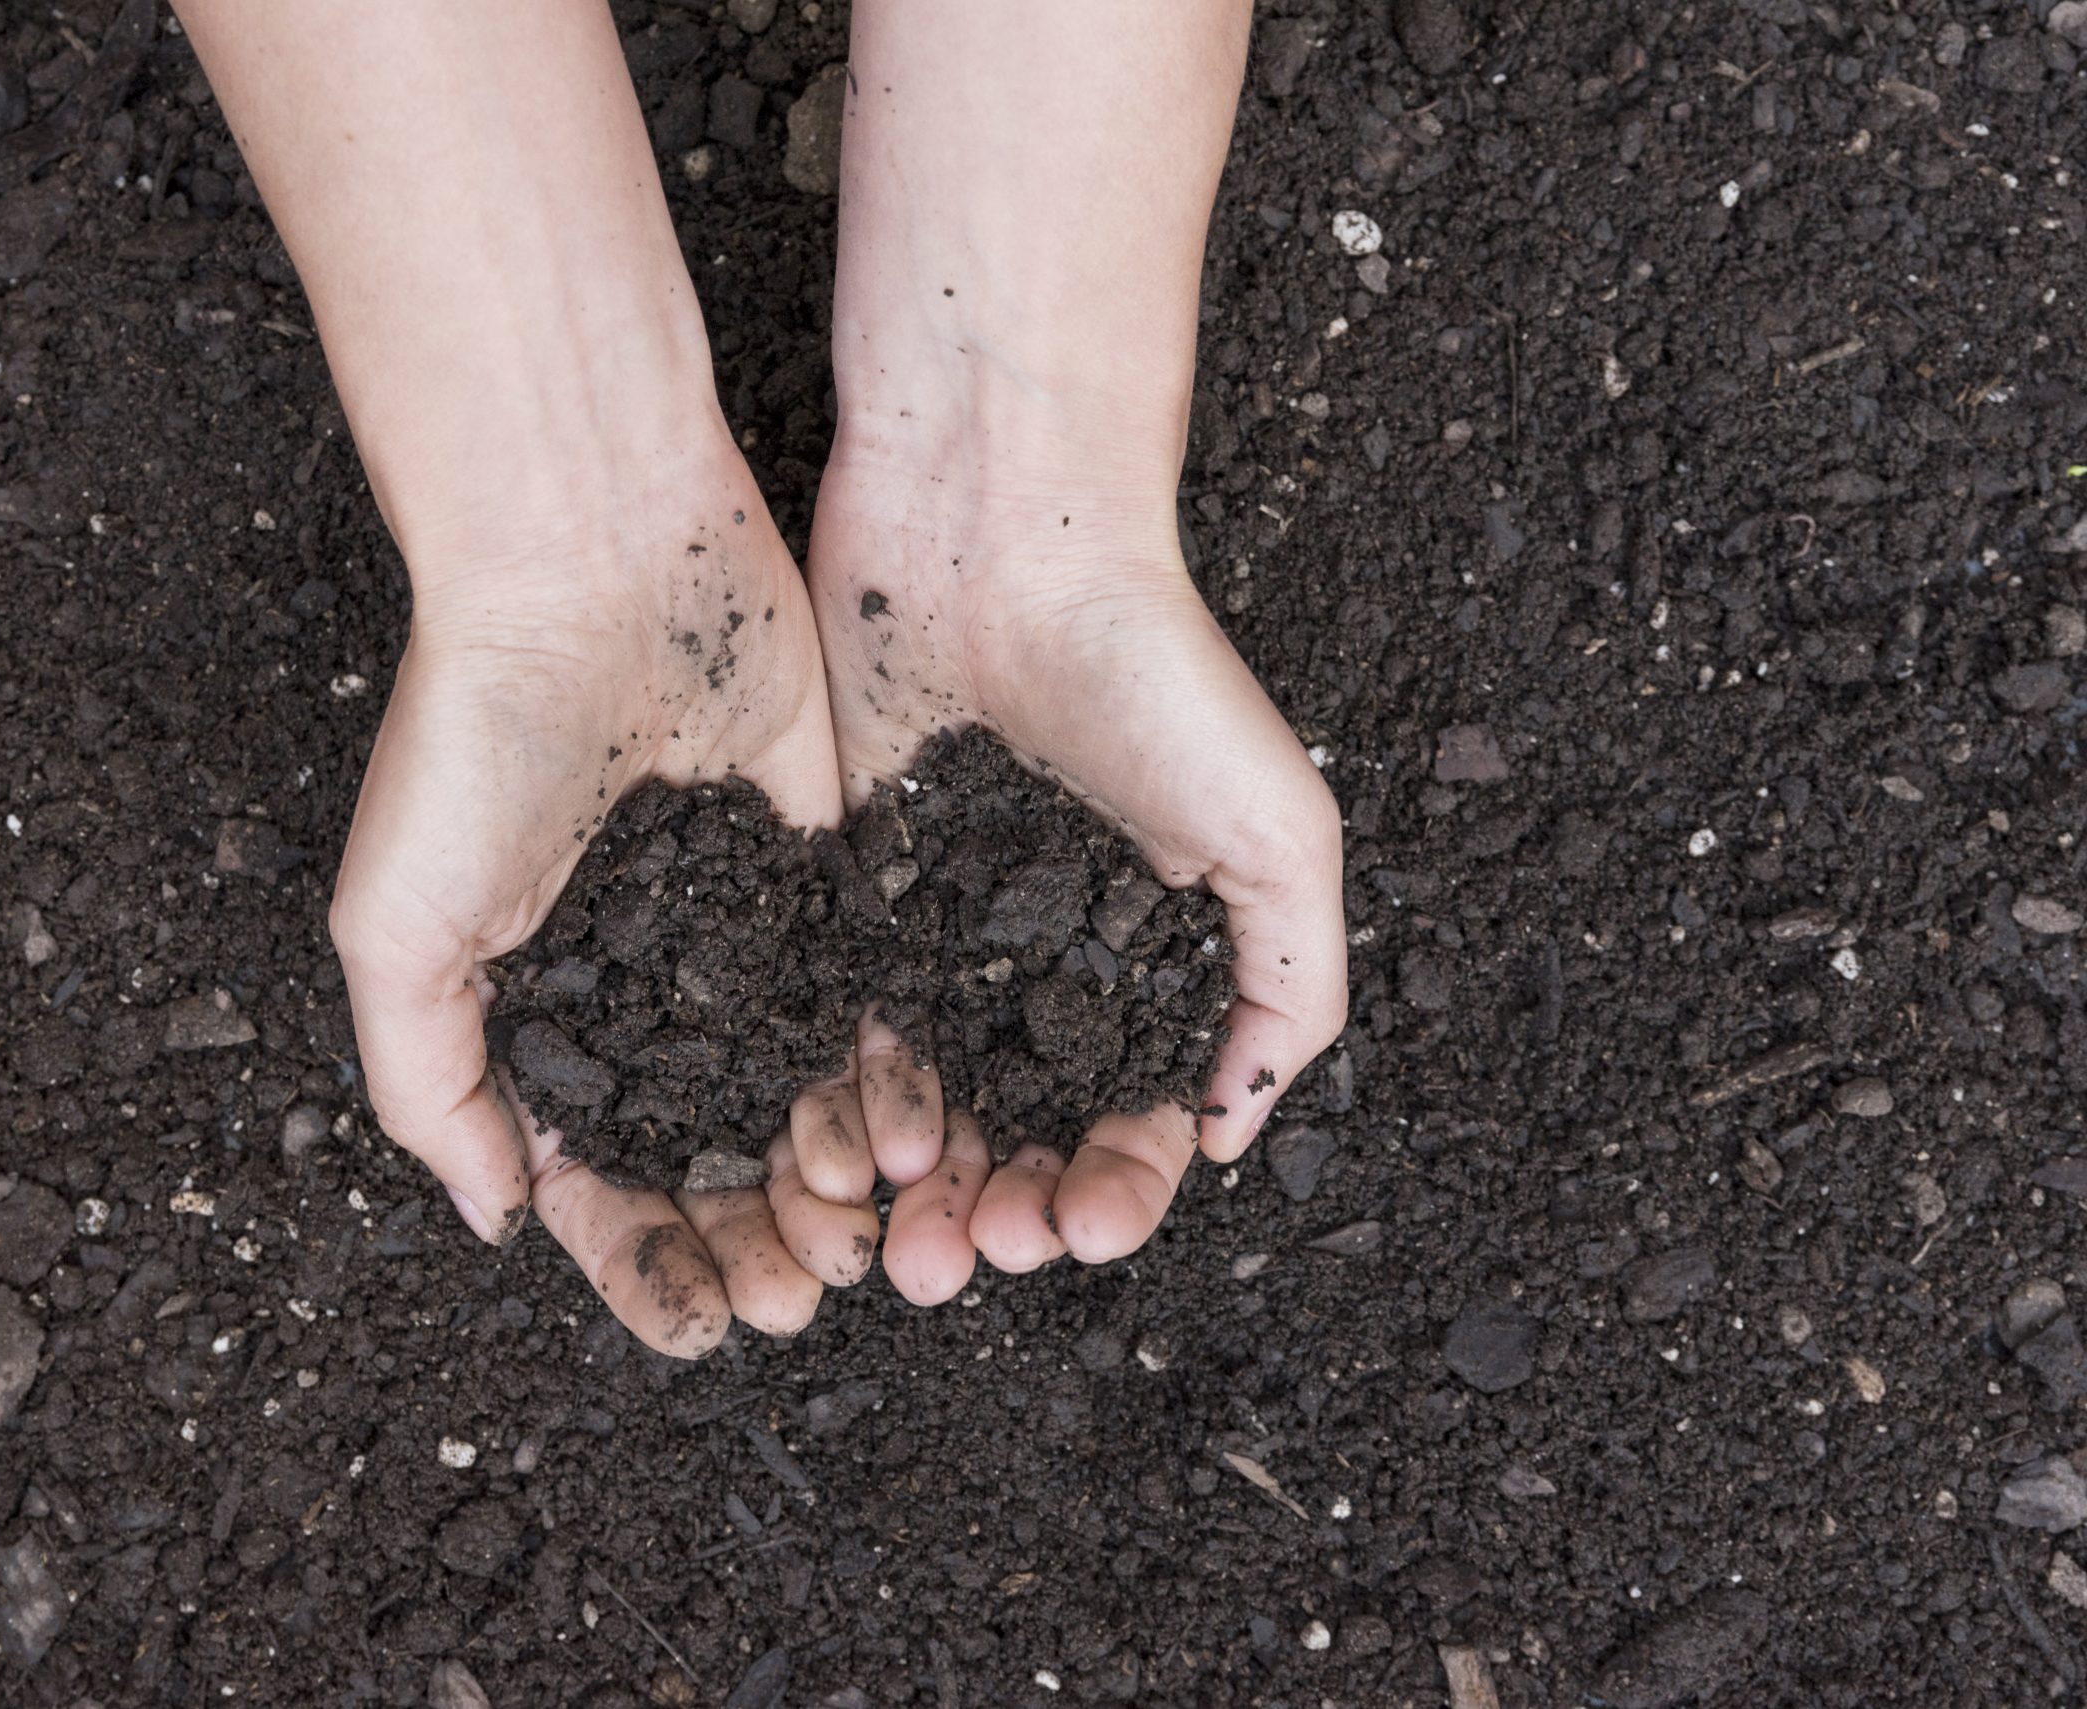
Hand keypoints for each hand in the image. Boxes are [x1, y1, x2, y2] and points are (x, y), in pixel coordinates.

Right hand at [328, 443, 879, 1355]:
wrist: (594, 568)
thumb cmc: (470, 740)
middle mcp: (646, 988)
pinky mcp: (830, 877)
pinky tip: (907, 1148)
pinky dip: (885, 1086)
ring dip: (825, 1188)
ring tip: (857, 1240)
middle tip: (797, 1295)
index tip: (695, 1325)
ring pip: (797, 1101)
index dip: (642, 1262)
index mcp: (541, 1014)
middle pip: (710, 1159)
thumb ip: (428, 1084)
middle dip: (751, 1242)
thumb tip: (496, 1216)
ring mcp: (743, 936)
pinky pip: (866, 1005)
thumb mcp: (394, 928)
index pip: (595, 1179)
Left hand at [807, 453, 1348, 1279]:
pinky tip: (848, 1160)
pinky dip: (849, 1109)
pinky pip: (845, 1031)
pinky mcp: (851, 897)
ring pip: (929, 1106)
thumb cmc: (1158, 674)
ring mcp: (943, 936)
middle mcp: (1045, 963)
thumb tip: (1238, 1128)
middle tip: (982, 1253)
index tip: (1087, 1226)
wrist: (998, 543)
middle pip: (1024, 1133)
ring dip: (924, 1193)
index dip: (1119, 1190)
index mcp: (1149, 959)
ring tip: (908, 1245)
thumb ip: (1289, 987)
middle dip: (1009, 1213)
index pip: (1135, 1118)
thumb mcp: (1280, 832)